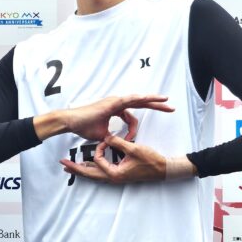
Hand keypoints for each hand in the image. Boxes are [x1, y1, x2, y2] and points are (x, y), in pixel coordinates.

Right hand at [35, 94, 173, 142]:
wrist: (71, 122)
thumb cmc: (83, 127)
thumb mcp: (102, 135)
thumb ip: (111, 137)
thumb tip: (114, 143)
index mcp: (114, 109)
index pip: (131, 116)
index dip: (133, 129)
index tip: (131, 140)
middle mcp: (116, 103)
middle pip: (140, 103)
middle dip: (156, 105)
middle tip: (170, 106)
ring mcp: (115, 101)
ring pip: (138, 99)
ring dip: (152, 99)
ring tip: (165, 99)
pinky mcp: (112, 102)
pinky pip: (129, 100)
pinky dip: (140, 99)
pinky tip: (150, 98)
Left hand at [60, 133, 167, 183]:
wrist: (163, 169)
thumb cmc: (150, 160)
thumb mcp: (133, 149)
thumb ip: (118, 142)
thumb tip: (107, 137)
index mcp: (115, 173)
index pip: (98, 160)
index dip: (101, 148)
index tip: (107, 139)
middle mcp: (113, 178)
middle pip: (89, 174)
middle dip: (76, 168)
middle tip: (63, 163)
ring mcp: (115, 178)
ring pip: (94, 175)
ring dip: (82, 170)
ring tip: (69, 167)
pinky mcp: (118, 175)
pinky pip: (101, 173)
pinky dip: (92, 169)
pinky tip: (87, 166)